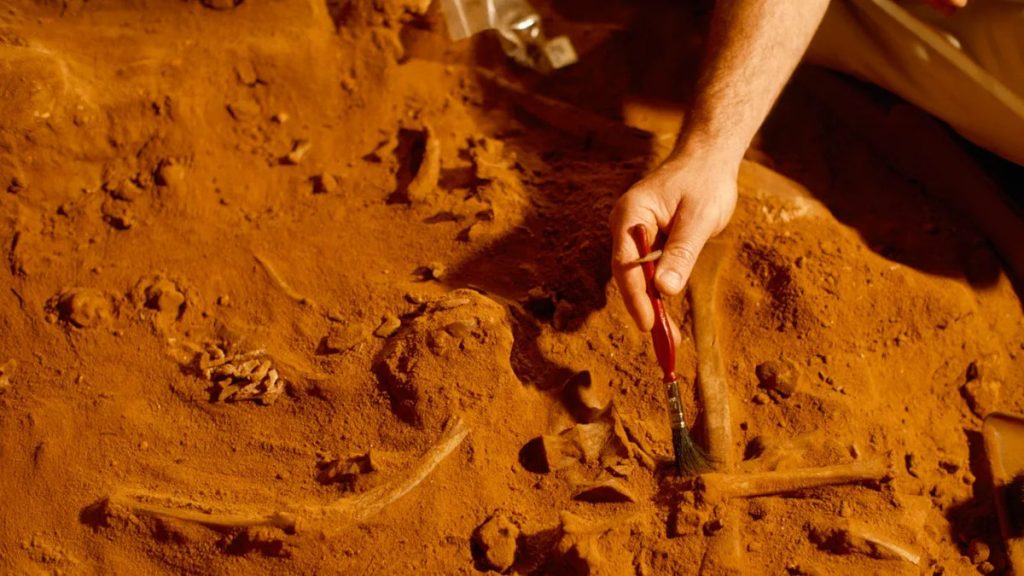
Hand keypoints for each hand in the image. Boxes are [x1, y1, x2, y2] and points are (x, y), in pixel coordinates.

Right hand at [609, 149, 737, 331]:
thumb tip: (666, 290)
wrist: (708, 159)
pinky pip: (651, 270)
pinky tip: (670, 315)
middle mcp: (627, 226)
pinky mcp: (650, 241)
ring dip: (653, 304)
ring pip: (640, 276)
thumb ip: (682, 252)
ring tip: (670, 336)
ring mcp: (637, 234)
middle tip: (663, 340)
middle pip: (629, 274)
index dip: (635, 296)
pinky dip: (661, 291)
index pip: (625, 263)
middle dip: (644, 307)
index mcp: (631, 215)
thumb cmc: (704, 181)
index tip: (648, 324)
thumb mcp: (698, 218)